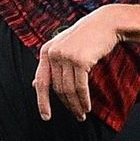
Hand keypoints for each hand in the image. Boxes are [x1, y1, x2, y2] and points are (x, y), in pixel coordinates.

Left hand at [33, 6, 127, 120]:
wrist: (106, 23)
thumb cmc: (86, 37)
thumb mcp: (63, 48)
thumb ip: (50, 65)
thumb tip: (34, 84)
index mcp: (46, 51)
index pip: (41, 81)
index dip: (42, 101)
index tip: (46, 117)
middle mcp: (53, 53)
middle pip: (57, 88)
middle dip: (66, 105)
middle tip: (76, 115)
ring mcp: (66, 56)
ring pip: (68, 89)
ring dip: (76, 105)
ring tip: (82, 114)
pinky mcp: (80, 60)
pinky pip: (80, 87)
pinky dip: (83, 100)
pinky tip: (87, 107)